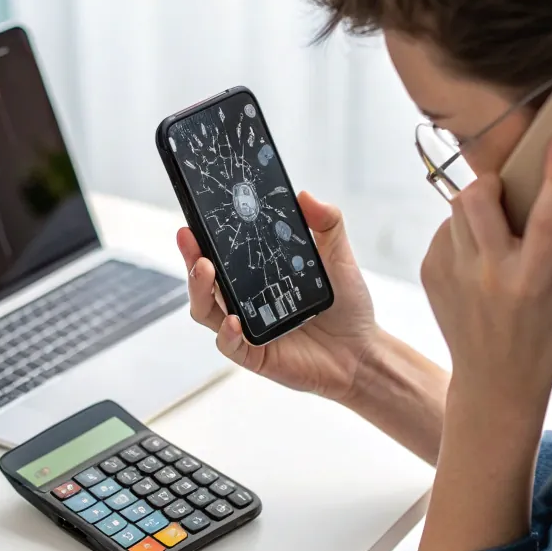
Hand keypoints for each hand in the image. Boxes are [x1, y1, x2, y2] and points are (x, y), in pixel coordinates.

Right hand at [177, 191, 375, 399]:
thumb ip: (327, 224)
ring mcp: (246, 328)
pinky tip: (233, 320)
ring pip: (206, 311)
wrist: (362, 350)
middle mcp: (245, 300)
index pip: (222, 254)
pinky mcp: (255, 355)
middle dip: (191, 257)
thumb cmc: (347, 306)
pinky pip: (230, 345)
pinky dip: (226, 333)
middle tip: (189, 236)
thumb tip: (306, 195)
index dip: (205, 236)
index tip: (196, 216)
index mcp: (257, 275)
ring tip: (204, 269)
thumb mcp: (338, 257)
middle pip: (204, 280)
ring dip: (200, 290)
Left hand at [414, 131, 551, 550]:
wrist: (493, 382)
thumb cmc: (550, 340)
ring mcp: (452, 276)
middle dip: (493, 182)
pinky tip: (478, 252)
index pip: (547, 220)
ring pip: (456, 210)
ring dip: (477, 205)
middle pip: (477, 201)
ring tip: (495, 223)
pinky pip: (443, 231)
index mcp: (531, 281)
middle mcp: (487, 276)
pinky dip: (461, 231)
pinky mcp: (430, 275)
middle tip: (507, 189)